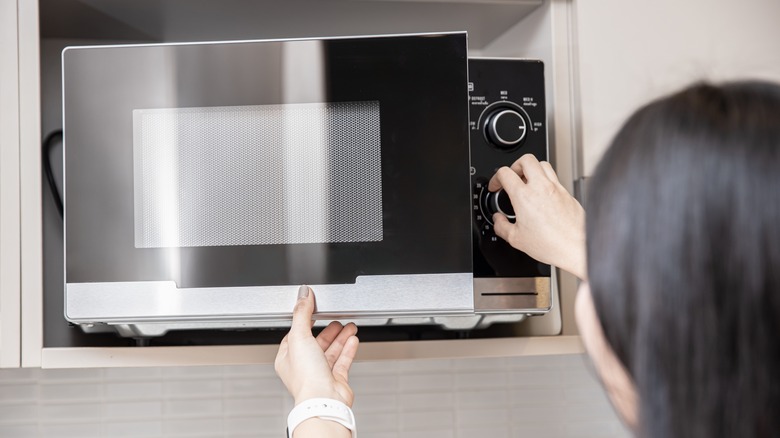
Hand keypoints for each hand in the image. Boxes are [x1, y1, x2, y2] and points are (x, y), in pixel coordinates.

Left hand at [275, 285, 359, 406]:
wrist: (324, 401)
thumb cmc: (307, 377)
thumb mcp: (300, 337)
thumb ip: (302, 313)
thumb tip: (303, 294)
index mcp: (287, 358)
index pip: (295, 335)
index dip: (305, 322)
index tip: (314, 310)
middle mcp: (303, 367)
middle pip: (316, 342)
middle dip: (328, 329)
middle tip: (336, 318)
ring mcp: (320, 374)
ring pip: (331, 351)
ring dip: (340, 337)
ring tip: (349, 326)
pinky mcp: (335, 380)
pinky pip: (342, 361)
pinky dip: (348, 349)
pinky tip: (353, 340)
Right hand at [488, 154, 586, 279]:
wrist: (575, 248)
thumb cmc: (551, 244)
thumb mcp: (516, 239)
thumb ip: (501, 226)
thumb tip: (498, 220)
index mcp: (524, 196)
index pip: (505, 173)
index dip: (496, 178)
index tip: (496, 186)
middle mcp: (541, 187)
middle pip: (526, 159)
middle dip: (515, 166)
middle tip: (512, 177)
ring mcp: (556, 188)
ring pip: (543, 164)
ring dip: (532, 169)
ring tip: (527, 182)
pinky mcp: (567, 193)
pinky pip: (555, 178)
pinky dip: (546, 181)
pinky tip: (543, 195)